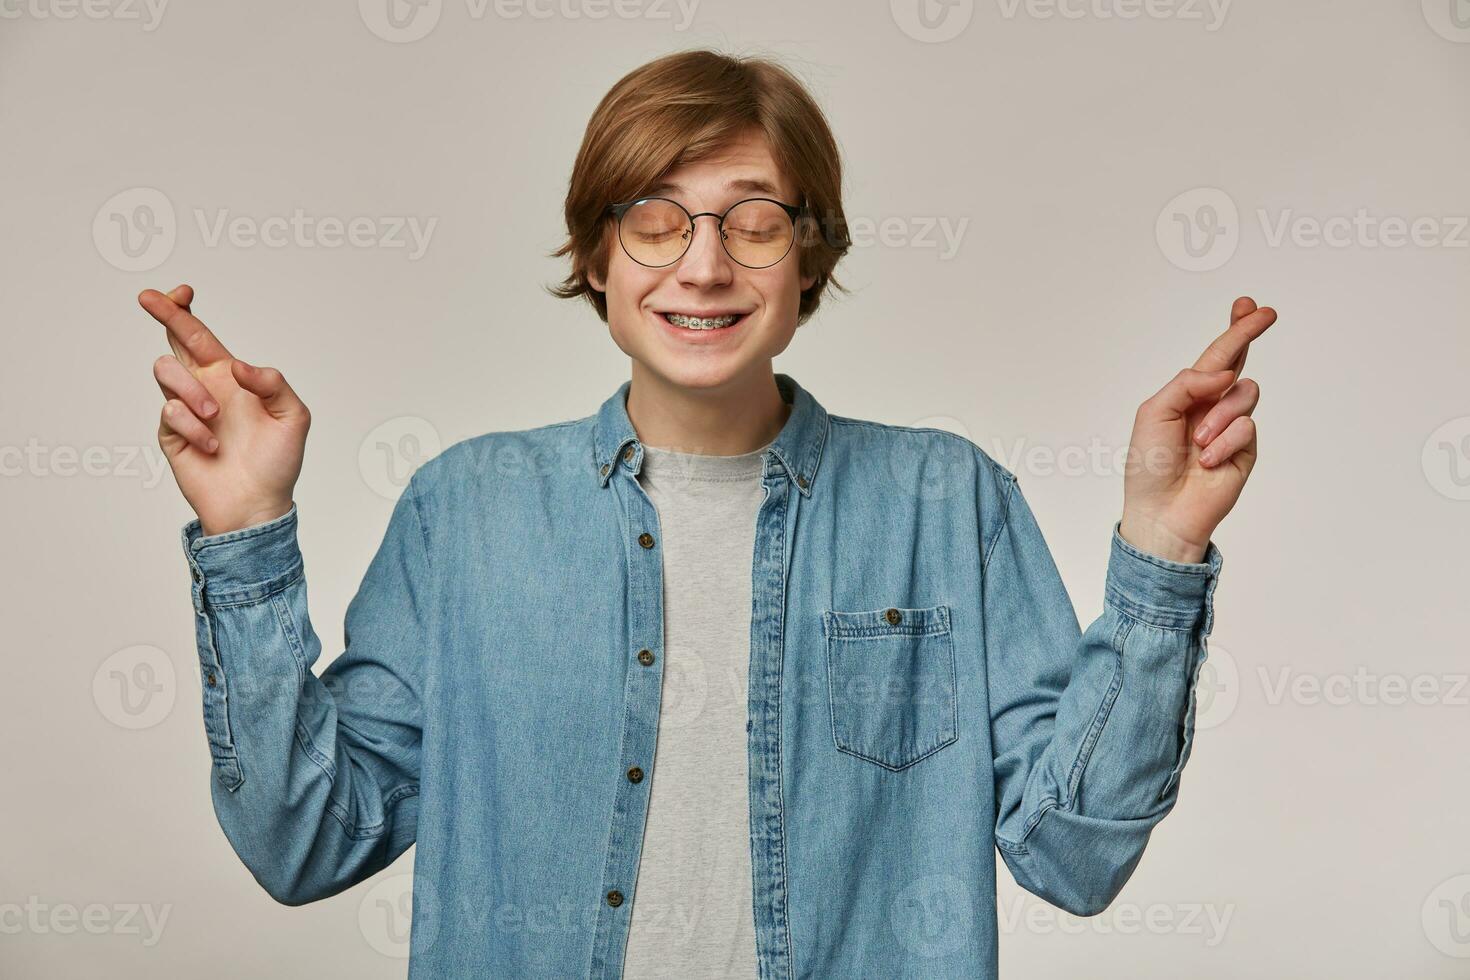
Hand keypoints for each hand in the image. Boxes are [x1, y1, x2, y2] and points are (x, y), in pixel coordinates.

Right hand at [141, 284, 310, 536]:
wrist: (258, 504)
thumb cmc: (279, 462)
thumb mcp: (294, 417)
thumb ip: (274, 383)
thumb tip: (238, 366)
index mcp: (230, 378)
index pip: (202, 337)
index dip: (186, 312)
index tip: (181, 292)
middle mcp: (204, 388)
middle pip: (174, 341)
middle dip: (164, 314)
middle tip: (149, 298)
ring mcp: (185, 410)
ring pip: (166, 372)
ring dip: (191, 390)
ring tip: (215, 419)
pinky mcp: (171, 434)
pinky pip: (170, 412)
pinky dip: (193, 427)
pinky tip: (211, 446)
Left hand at [1118, 296, 1275, 563]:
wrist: (1161, 511)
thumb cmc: (1149, 465)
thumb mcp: (1155, 413)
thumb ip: (1187, 384)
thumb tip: (1225, 372)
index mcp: (1188, 394)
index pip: (1214, 357)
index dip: (1233, 331)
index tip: (1247, 305)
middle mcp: (1212, 406)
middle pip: (1238, 362)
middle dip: (1248, 334)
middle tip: (1265, 314)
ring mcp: (1231, 426)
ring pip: (1244, 393)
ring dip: (1219, 417)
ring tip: (1196, 444)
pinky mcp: (1246, 449)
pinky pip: (1247, 427)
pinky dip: (1225, 443)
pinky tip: (1209, 462)